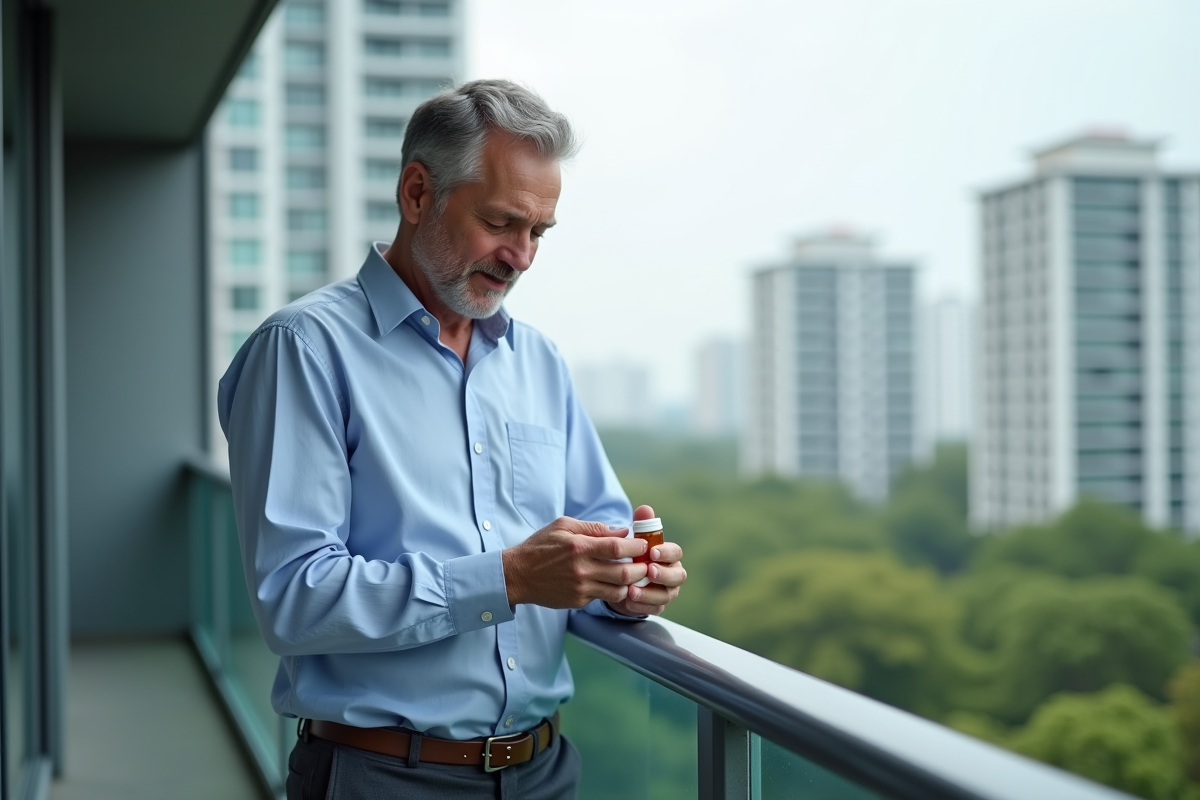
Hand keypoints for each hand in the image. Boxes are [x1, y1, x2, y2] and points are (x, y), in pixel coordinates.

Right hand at [502, 517, 648, 607]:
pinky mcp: (578, 601)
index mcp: (579, 547)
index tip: (644, 544)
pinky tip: (615, 584)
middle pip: (624, 573)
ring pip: (619, 591)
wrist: (518, 575)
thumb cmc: (540, 546)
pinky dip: (614, 591)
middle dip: (641, 569)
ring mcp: (580, 588)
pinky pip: (603, 598)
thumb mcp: (564, 526)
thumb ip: (594, 528)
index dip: (636, 546)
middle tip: (646, 564)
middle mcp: (581, 569)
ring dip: (631, 584)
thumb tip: (622, 531)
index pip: (617, 547)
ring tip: (634, 576)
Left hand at [606, 504, 686, 616]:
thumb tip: (644, 509)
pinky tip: (627, 602)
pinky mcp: (656, 606)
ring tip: (632, 591)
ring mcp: (666, 592)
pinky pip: (654, 609)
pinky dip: (641, 607)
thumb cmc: (633, 555)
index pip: (675, 552)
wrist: (620, 577)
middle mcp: (672, 574)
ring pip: (666, 595)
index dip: (666, 553)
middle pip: (677, 576)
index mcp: (669, 556)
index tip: (652, 552)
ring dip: (650, 594)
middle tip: (649, 572)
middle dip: (663, 575)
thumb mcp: (635, 540)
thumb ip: (641, 526)